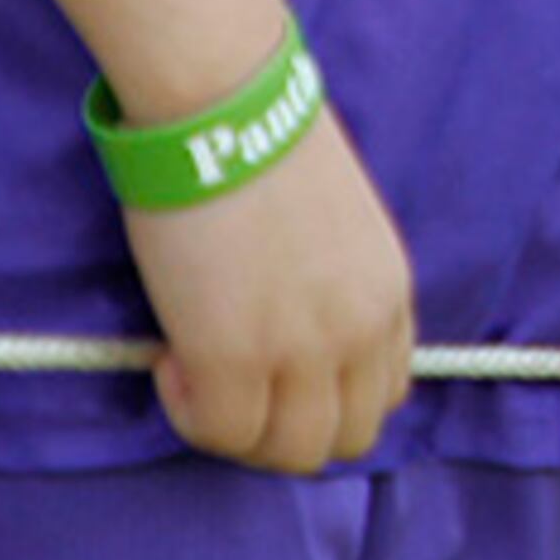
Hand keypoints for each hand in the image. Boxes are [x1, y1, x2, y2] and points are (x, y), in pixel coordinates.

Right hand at [123, 106, 413, 474]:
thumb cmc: (266, 146)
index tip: (276, 369)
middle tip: (231, 388)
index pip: (386, 392)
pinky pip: (217, 432)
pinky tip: (170, 358)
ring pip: (288, 452)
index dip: (326, 396)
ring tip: (197, 373)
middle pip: (346, 438)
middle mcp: (360, 330)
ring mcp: (301, 350)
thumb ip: (336, 283)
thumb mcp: (339, 226)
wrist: (223, 107)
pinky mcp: (232, 356)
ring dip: (239, 430)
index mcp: (390, 293)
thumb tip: (291, 322)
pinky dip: (188, 411)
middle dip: (286, 429)